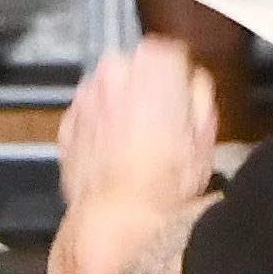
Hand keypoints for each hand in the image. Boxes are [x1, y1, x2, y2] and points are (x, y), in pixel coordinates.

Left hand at [57, 38, 216, 215]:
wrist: (119, 217)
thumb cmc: (164, 182)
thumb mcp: (205, 135)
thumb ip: (199, 97)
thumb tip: (193, 91)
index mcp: (156, 61)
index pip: (173, 55)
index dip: (181, 83)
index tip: (184, 103)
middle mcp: (115, 69)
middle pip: (137, 70)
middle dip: (147, 92)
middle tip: (162, 130)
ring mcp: (86, 95)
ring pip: (109, 93)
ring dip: (120, 111)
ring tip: (138, 150)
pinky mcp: (67, 123)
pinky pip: (88, 118)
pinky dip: (98, 132)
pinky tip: (115, 160)